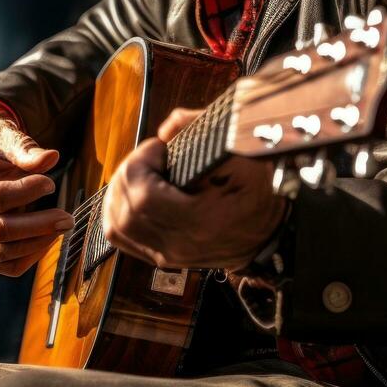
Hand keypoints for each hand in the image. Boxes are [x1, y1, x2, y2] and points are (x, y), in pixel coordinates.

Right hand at [0, 110, 72, 276]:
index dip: (25, 193)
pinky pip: (1, 264)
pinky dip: (27, 257)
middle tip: (67, 217)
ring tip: (62, 227)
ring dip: (35, 243)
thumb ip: (25, 148)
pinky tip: (48, 240)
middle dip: (37, 225)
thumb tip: (51, 158)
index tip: (50, 184)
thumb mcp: (4, 132)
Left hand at [101, 107, 284, 270]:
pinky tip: (135, 191)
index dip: (141, 164)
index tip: (160, 147)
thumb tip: (167, 129)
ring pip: (115, 226)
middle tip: (151, 157)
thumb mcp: (244, 153)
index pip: (143, 198)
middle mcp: (179, 246)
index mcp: (201, 223)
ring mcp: (168, 256)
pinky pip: (121, 237)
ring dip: (119, 191)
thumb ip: (203, 129)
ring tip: (142, 171)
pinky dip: (118, 210)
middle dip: (128, 174)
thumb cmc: (260, 192)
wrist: (271, 232)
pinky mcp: (162, 257)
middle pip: (124, 212)